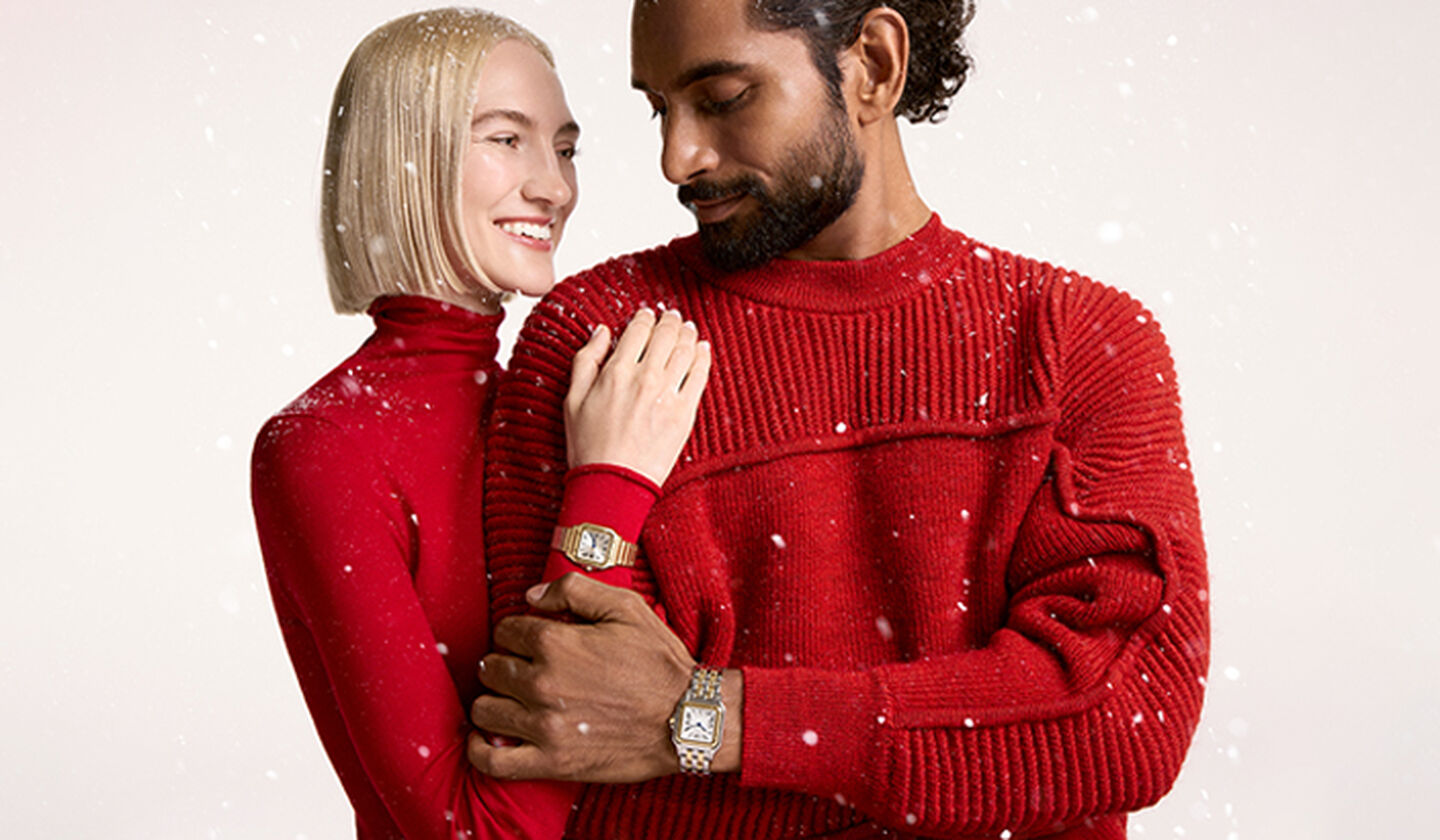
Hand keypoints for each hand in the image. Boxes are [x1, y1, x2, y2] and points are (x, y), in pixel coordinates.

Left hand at [468, 574, 695, 781]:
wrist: (687, 718)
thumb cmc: (659, 662)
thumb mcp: (626, 607)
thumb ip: (573, 589)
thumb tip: (530, 596)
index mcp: (555, 644)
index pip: (505, 631)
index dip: (519, 632)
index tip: (533, 640)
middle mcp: (541, 684)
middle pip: (490, 668)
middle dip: (505, 663)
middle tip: (526, 669)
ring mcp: (543, 727)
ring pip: (485, 710)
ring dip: (494, 701)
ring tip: (513, 700)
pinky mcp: (551, 762)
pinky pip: (492, 761)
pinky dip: (480, 750)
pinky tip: (489, 738)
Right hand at [565, 308, 710, 484]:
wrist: (613, 483)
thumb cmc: (589, 446)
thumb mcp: (572, 399)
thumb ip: (586, 360)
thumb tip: (601, 332)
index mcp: (616, 372)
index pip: (638, 330)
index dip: (644, 318)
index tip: (647, 315)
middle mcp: (644, 378)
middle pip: (665, 335)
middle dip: (670, 321)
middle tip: (673, 316)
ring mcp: (668, 395)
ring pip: (686, 350)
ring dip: (688, 334)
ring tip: (688, 329)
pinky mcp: (685, 413)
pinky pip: (700, 375)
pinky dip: (703, 357)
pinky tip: (703, 349)